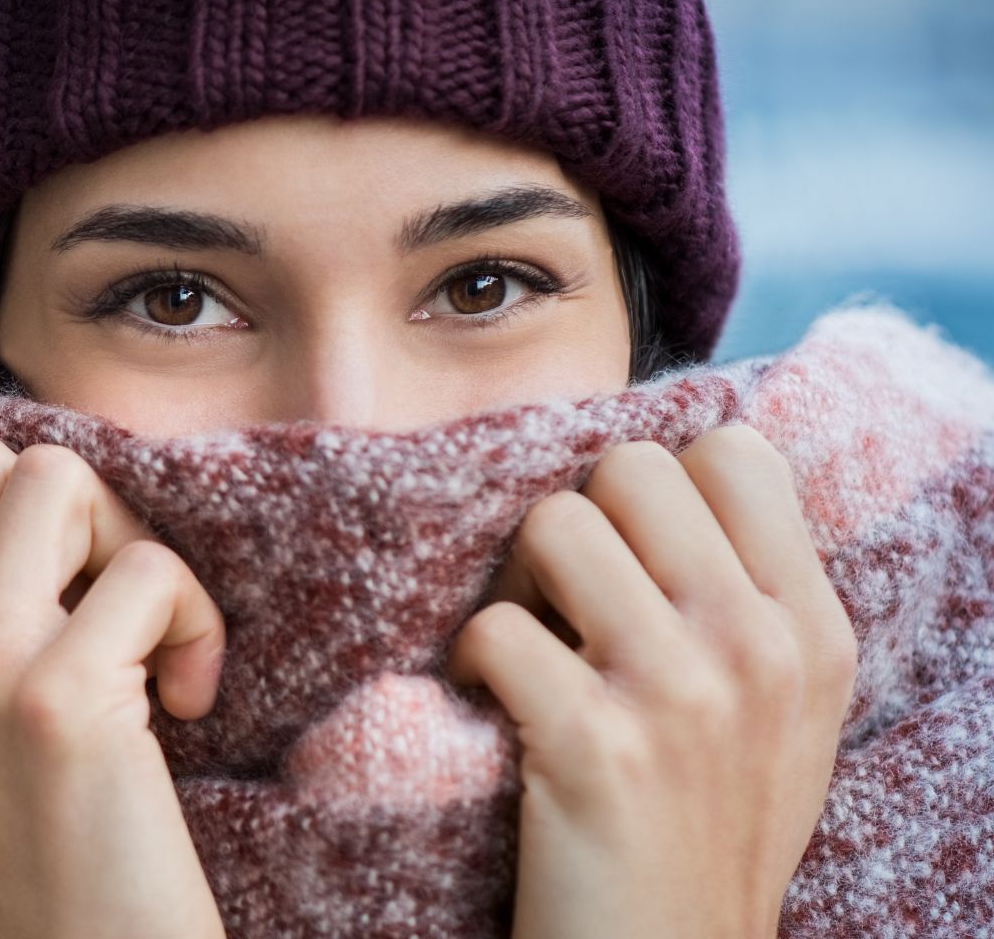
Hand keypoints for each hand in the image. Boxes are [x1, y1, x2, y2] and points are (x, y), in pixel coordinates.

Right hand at [0, 424, 229, 938]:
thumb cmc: (40, 868)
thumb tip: (14, 503)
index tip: (16, 551)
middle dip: (60, 498)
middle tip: (98, 589)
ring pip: (55, 477)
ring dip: (130, 538)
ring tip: (149, 633)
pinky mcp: (60, 702)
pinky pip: (148, 569)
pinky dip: (195, 620)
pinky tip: (189, 699)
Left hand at [444, 424, 859, 938]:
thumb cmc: (705, 828)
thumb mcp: (780, 709)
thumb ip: (745, 597)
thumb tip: (656, 480)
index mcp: (810, 627)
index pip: (734, 452)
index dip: (657, 487)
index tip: (630, 555)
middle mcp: (757, 646)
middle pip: (630, 470)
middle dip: (577, 522)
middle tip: (561, 601)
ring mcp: (680, 692)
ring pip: (554, 525)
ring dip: (514, 584)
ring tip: (526, 650)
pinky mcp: (594, 744)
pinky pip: (494, 627)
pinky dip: (469, 662)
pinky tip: (489, 707)